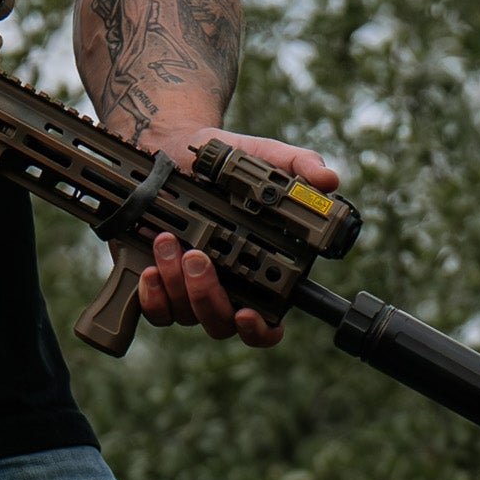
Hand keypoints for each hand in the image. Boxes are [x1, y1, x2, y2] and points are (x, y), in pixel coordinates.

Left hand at [124, 128, 337, 348]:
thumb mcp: (263, 156)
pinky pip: (155, 310)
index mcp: (258, 270)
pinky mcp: (155, 284)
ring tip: (167, 241)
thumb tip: (328, 180)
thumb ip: (297, 165)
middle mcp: (224, 288)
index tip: (247, 314)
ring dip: (176, 283)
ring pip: (185, 314)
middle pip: (220, 322)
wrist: (170, 149)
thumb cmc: (222, 162)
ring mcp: (187, 290)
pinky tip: (150, 268)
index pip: (267, 322)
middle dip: (207, 294)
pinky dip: (152, 295)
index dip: (259, 329)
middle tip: (197, 257)